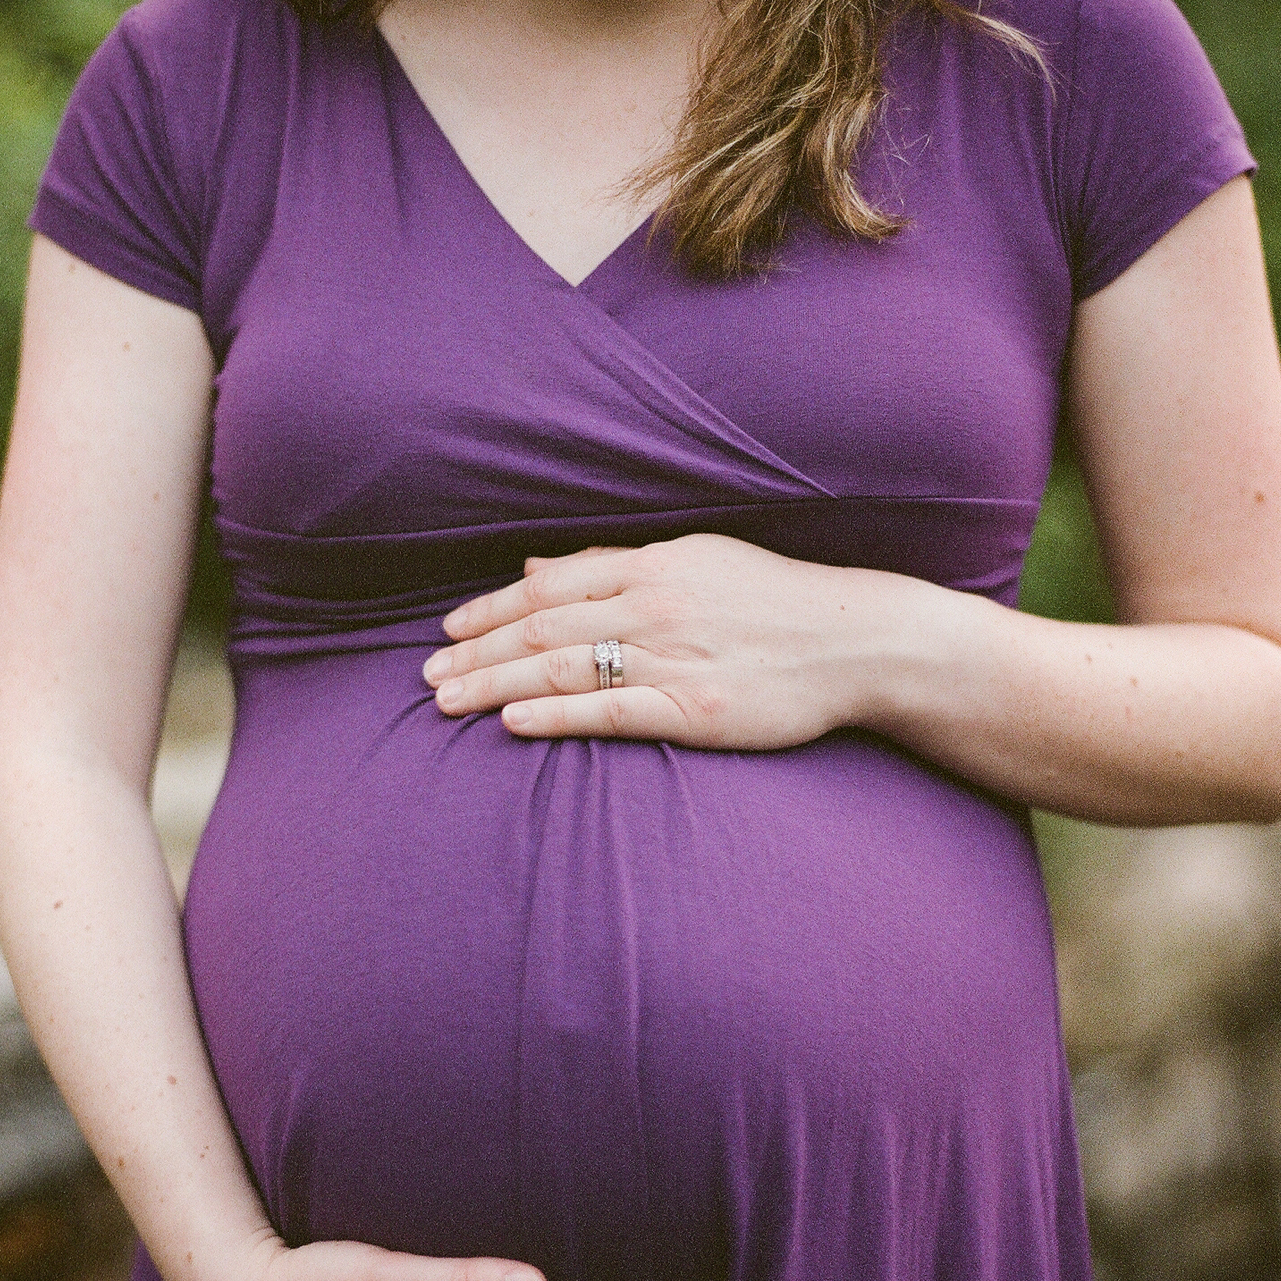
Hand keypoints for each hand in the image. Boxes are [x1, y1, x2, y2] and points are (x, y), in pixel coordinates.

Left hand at [422, 536, 905, 746]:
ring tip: (445, 700)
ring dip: (495, 683)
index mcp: (654, 565)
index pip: (549, 585)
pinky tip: (511, 721)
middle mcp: (654, 606)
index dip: (491, 608)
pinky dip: (555, 713)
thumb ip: (616, 563)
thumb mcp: (698, 559)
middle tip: (425, 674)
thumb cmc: (776, 599)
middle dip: (476, 651)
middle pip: (542, 627)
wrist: (855, 640)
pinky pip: (610, 711)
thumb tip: (538, 568)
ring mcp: (673, 659)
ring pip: (563, 668)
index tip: (448, 629)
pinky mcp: (695, 710)